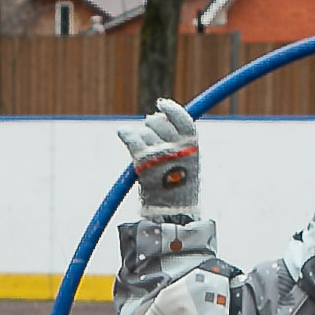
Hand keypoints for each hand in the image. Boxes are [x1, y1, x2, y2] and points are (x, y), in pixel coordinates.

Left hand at [118, 99, 201, 213]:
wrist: (171, 211)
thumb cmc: (180, 187)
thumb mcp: (187, 161)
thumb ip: (177, 140)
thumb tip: (156, 117)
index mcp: (191, 146)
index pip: (181, 118)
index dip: (170, 109)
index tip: (161, 103)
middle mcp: (176, 147)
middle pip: (159, 123)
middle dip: (152, 124)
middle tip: (150, 130)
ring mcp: (159, 153)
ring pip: (144, 131)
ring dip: (141, 135)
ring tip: (143, 147)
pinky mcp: (143, 161)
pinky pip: (132, 139)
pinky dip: (126, 133)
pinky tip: (122, 132)